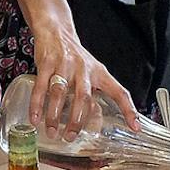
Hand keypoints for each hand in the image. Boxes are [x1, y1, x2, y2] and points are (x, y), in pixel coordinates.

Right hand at [25, 0, 134, 136]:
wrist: (56, 31)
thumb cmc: (74, 57)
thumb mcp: (91, 71)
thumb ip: (93, 93)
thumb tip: (94, 121)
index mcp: (99, 73)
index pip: (119, 91)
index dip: (128, 109)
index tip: (134, 127)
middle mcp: (84, 69)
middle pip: (84, 97)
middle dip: (77, 120)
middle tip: (70, 137)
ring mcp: (64, 66)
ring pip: (60, 93)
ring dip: (55, 116)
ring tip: (52, 132)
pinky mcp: (46, 63)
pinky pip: (41, 87)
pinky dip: (37, 105)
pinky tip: (35, 119)